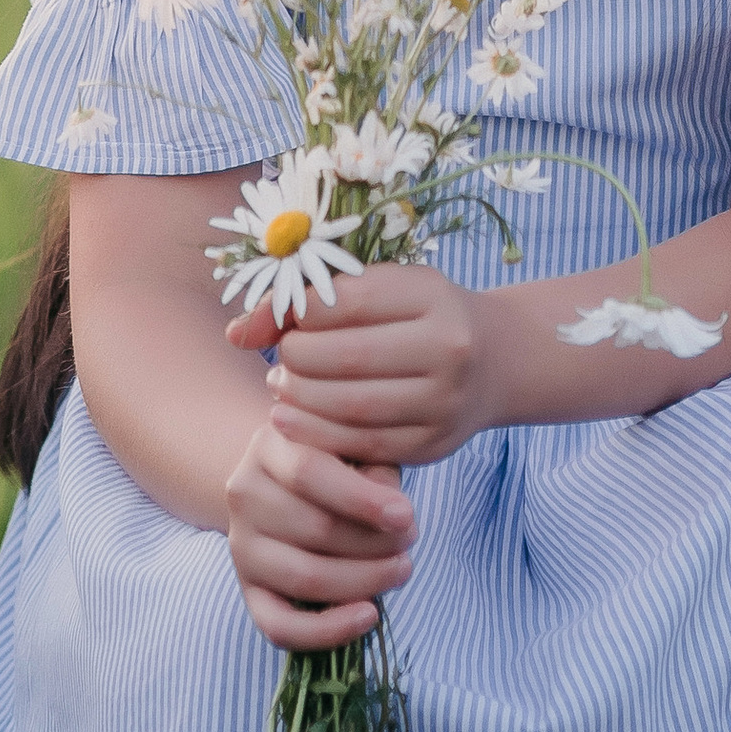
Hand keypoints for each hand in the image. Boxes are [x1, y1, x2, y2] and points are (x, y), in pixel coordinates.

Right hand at [222, 415, 415, 652]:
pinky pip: (279, 626)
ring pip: (304, 577)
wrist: (287, 484)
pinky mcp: (248, 590)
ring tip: (402, 568)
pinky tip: (369, 615)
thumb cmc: (337, 463)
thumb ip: (374, 469)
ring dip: (364, 580)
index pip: (309, 472)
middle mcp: (244, 494)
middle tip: (411, 540)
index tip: (407, 516)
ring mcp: (241, 546)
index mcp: (268, 447)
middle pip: (313, 528)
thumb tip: (396, 514)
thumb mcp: (354, 448)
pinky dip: (327, 631)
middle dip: (375, 542)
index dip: (361, 498)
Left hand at [229, 264, 493, 471]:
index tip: (282, 319)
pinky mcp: (433, 444)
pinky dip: (317, 435)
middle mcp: (447, 348)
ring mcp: (444, 401)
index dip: (297, 312)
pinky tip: (294, 419)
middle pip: (344, 358)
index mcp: (432, 295)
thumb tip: (235, 333)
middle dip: (294, 360)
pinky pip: (362, 444)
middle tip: (278, 360)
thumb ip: (311, 300)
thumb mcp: (381, 287)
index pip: (343, 301)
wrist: (495, 360)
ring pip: (349, 407)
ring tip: (281, 387)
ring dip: (299, 400)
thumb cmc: (420, 314)